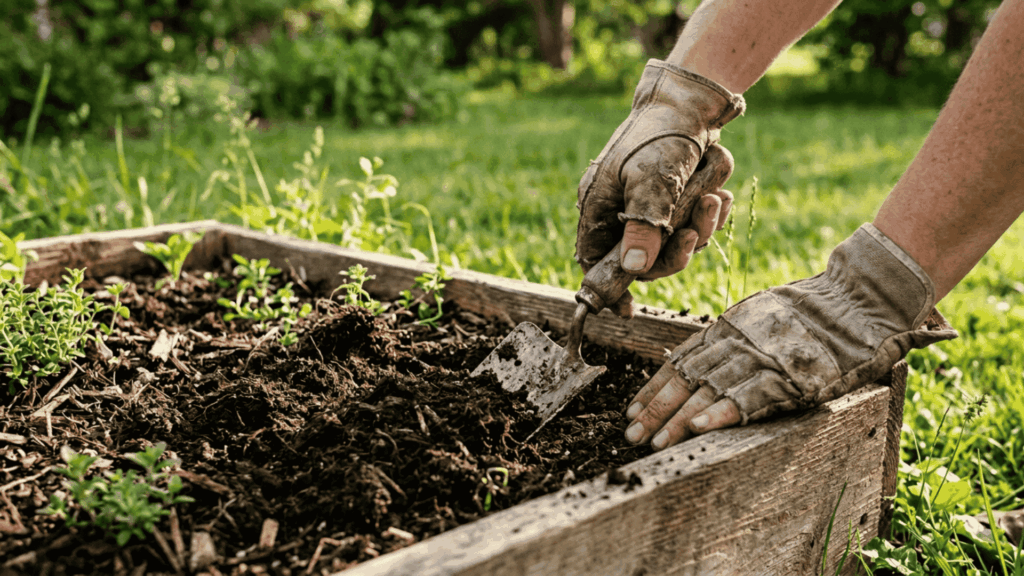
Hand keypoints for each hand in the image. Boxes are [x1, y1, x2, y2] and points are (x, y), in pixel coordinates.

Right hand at [575, 60, 745, 317]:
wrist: (692, 98)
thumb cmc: (663, 136)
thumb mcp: (651, 183)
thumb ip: (642, 227)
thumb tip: (634, 269)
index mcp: (598, 205)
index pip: (592, 259)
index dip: (609, 287)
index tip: (628, 312)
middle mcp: (617, 208)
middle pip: (641, 257)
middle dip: (675, 250)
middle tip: (695, 233)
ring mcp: (645, 203)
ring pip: (670, 241)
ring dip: (698, 227)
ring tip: (715, 199)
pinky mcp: (671, 195)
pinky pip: (688, 222)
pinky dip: (707, 214)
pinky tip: (720, 194)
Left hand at [623, 224, 958, 450]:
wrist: (855, 302)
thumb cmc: (809, 314)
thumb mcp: (758, 318)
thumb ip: (730, 339)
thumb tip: (698, 364)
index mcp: (727, 328)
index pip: (679, 361)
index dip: (653, 388)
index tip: (631, 411)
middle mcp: (737, 342)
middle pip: (686, 378)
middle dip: (655, 409)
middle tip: (631, 435)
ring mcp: (761, 358)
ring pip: (709, 390)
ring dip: (678, 419)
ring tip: (656, 443)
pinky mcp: (788, 375)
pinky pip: (749, 398)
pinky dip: (722, 413)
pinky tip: (699, 428)